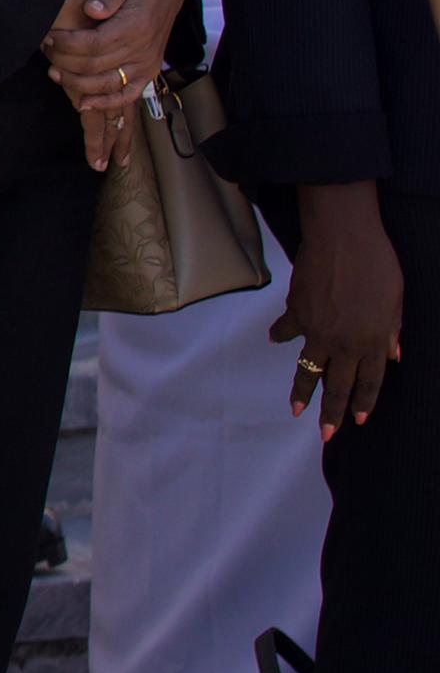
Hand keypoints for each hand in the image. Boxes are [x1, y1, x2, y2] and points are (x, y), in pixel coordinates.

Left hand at [43, 0, 184, 169]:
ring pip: (106, 84)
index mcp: (134, 26)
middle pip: (94, 66)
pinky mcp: (148, 73)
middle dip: (63, 61)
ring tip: (53, 73)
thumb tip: (91, 10)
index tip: (47, 36)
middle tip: (44, 51)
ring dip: (76, 83)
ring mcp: (146, 64)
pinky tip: (82, 104)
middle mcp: (142, 50)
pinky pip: (127, 95)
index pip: (92, 44)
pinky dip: (105, 103)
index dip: (65, 44)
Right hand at [277, 179, 405, 438]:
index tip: (358, 421)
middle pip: (337, 385)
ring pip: (308, 369)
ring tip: (295, 410)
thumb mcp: (397, 301)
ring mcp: (317, 329)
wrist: (343, 237)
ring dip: (301, 392)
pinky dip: (281, 334)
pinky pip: (287, 329)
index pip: (370, 382)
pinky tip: (275, 340)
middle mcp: (344, 342)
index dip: (364, 403)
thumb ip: (392, 330)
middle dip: (332, 413)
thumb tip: (394, 355)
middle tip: (326, 435)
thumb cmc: (379, 265)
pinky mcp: (297, 312)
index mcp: (372, 341)